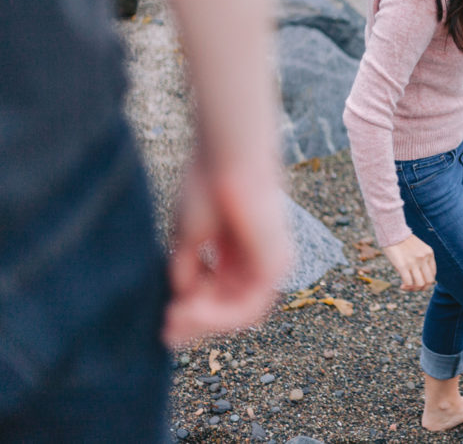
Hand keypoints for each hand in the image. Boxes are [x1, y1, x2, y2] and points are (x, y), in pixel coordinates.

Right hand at [162, 162, 291, 345]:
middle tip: (166, 330)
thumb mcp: (189, 237)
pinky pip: (248, 307)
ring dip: (204, 322)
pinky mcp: (275, 264)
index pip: (221, 296)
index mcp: (240, 252)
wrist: (226, 156)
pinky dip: (217, 314)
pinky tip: (189, 309)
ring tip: (174, 319)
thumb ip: (187, 272)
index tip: (163, 322)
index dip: (192, 313)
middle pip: (231, 310)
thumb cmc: (207, 183)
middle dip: (196, 323)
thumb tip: (179, 303)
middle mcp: (260, 260)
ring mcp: (272, 263)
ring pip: (241, 315)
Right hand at [383, 234, 435, 290]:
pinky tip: (402, 285)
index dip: (426, 282)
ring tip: (406, 287)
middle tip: (412, 287)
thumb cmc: (403, 240)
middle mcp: (424, 258)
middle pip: (429, 281)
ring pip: (420, 284)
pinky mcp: (403, 265)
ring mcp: (414, 262)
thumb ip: (421, 260)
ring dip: (413, 289)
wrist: (392, 231)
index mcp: (429, 253)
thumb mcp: (418, 248)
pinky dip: (406, 287)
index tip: (417, 282)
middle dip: (421, 288)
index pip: (433, 274)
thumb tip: (417, 277)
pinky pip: (408, 282)